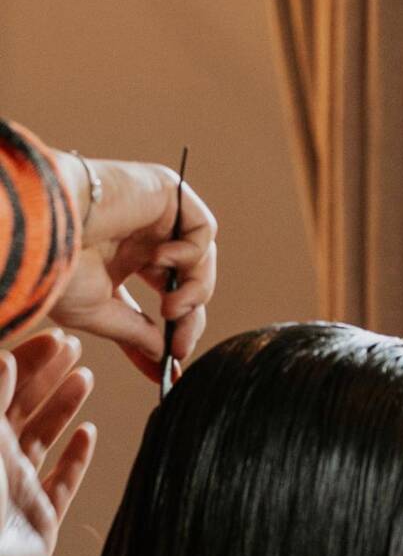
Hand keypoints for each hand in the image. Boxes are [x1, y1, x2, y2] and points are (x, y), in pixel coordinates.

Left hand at [0, 333, 96, 555]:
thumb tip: (3, 358)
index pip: (3, 389)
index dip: (25, 360)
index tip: (51, 335)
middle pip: (23, 407)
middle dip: (46, 375)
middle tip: (73, 346)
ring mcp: (19, 489)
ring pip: (44, 439)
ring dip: (64, 407)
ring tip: (85, 378)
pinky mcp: (41, 519)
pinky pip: (61, 483)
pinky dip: (76, 459)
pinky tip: (89, 435)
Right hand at [47, 153, 217, 380]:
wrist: (45, 226)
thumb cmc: (57, 264)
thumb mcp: (99, 312)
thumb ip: (137, 333)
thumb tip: (165, 355)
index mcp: (126, 258)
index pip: (166, 296)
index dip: (174, 330)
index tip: (174, 364)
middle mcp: (144, 234)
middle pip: (189, 281)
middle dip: (189, 320)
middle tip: (179, 347)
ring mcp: (157, 212)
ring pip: (201, 261)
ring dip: (195, 294)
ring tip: (170, 310)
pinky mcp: (169, 191)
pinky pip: (203, 230)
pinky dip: (192, 254)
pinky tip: (161, 260)